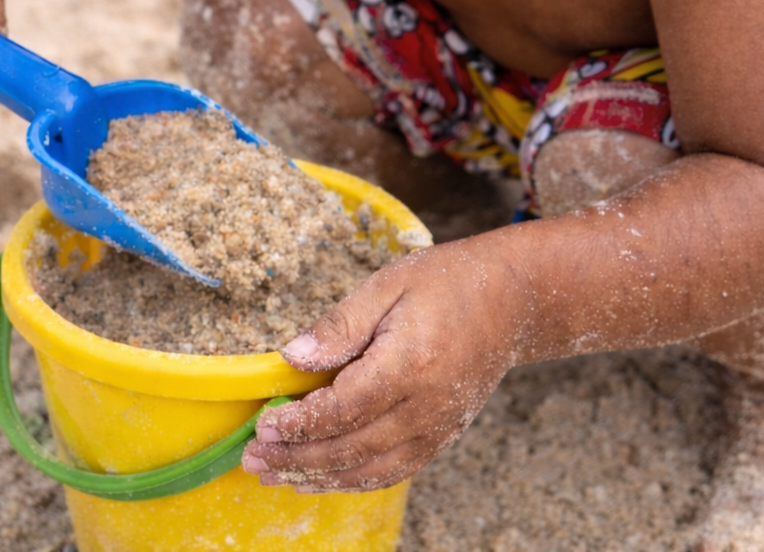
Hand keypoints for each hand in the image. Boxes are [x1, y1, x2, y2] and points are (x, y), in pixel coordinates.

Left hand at [241, 233, 522, 491]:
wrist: (511, 300)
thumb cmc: (446, 282)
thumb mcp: (388, 283)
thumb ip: (340, 323)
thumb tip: (292, 356)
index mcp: (408, 364)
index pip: (342, 409)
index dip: (299, 424)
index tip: (262, 426)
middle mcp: (424, 407)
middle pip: (349, 448)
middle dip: (296, 458)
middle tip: (252, 459)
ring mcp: (436, 428)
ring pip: (368, 470)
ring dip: (317, 477)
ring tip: (275, 475)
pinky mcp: (441, 437)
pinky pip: (391, 471)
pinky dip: (352, 481)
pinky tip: (322, 476)